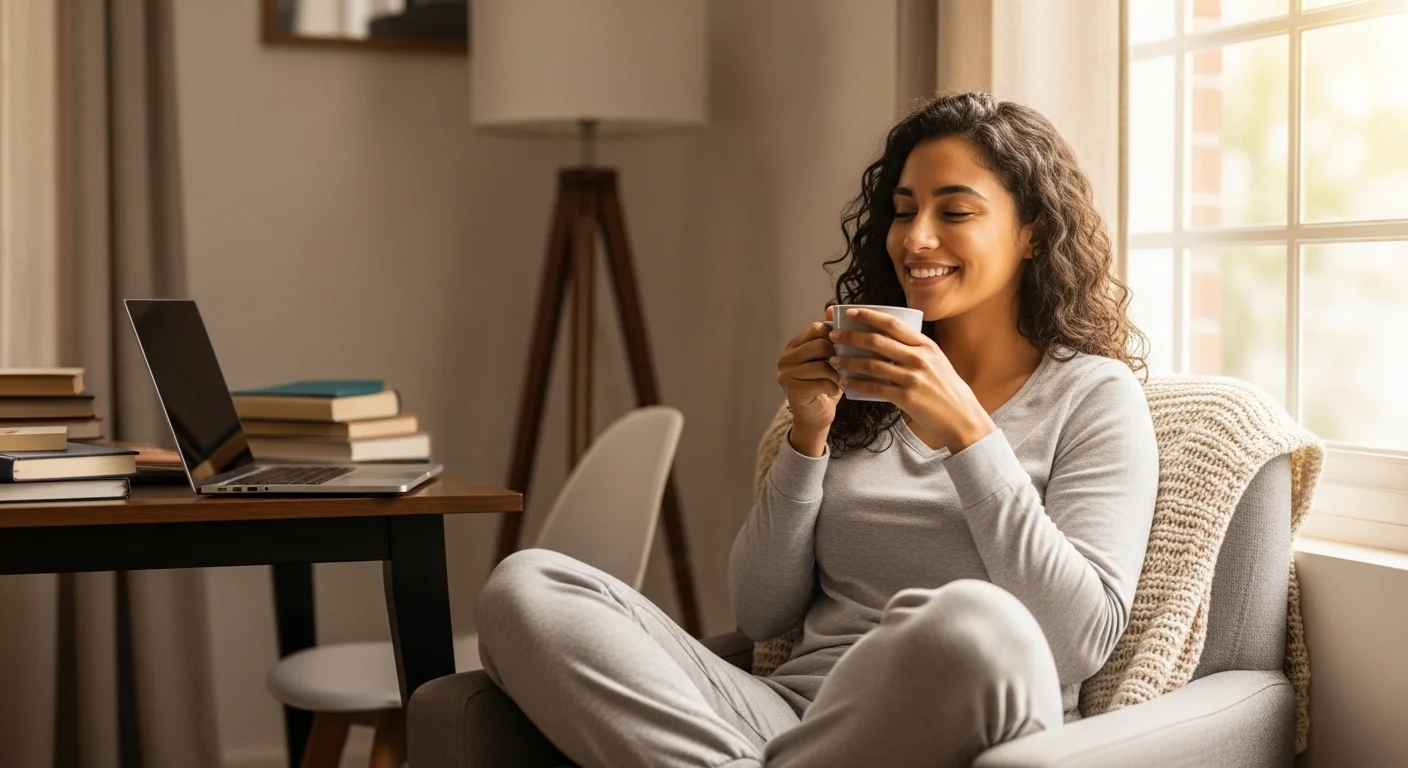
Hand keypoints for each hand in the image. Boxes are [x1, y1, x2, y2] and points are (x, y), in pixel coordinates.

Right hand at [776, 306, 840, 454]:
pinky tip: (836, 391)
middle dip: (837, 355)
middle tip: (844, 365)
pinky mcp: (792, 389)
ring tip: (841, 379)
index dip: (834, 335)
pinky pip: (822, 382)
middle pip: (820, 344)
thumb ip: (829, 335)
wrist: (815, 416)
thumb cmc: (823, 385)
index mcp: (793, 345)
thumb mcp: (828, 357)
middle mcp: (785, 357)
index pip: (816, 328)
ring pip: (822, 364)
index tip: (843, 346)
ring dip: (837, 373)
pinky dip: (834, 387)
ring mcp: (786, 373)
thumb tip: (833, 308)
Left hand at [828, 307, 994, 452]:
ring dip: (848, 361)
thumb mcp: (936, 360)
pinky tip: (845, 382)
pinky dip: (856, 384)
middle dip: (850, 336)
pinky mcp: (907, 398)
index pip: (893, 324)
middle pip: (877, 341)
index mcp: (925, 345)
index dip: (869, 316)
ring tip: (833, 360)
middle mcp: (919, 358)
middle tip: (833, 336)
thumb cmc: (945, 388)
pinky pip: (874, 388)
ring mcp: (913, 378)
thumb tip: (886, 338)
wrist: (961, 416)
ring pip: (871, 365)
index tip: (851, 312)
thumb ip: (914, 349)